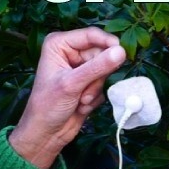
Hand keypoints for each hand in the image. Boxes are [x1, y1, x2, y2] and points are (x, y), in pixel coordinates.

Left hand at [8, 28, 126, 168]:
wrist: (46, 133)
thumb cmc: (48, 106)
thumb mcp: (72, 84)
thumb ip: (97, 67)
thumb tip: (121, 52)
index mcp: (59, 44)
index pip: (91, 35)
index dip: (108, 43)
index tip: (123, 54)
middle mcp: (70, 52)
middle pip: (101, 53)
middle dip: (97, 75)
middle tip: (85, 91)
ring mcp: (80, 68)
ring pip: (105, 69)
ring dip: (96, 88)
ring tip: (81, 100)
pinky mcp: (88, 83)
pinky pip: (104, 83)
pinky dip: (96, 96)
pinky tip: (82, 105)